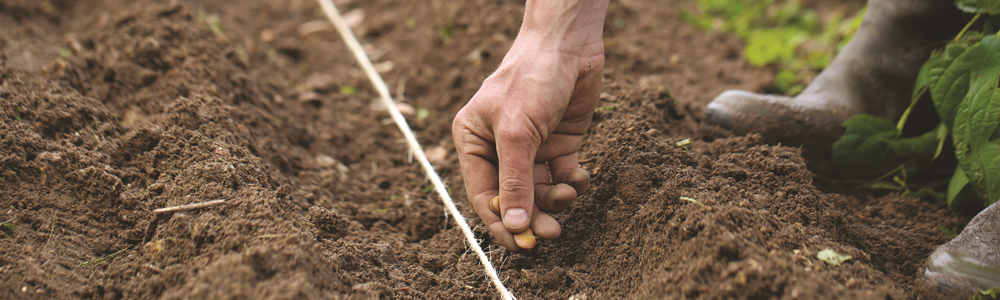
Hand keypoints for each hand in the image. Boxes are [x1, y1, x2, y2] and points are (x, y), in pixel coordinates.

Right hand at [452, 0, 607, 250]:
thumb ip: (515, 181)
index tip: (522, 246)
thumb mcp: (517, 132)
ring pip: (539, 191)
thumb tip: (512, 225)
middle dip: (532, 216)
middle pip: (513, 197)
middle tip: (552, 233)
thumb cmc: (531, 79)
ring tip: (569, 193)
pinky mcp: (558, 144)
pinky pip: (562, 176)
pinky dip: (573, 183)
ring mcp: (530, 147)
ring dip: (555, 199)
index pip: (483, 194)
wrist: (569, 44)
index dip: (501, 223)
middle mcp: (498, 147)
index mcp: (473, 141)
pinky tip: (581, 178)